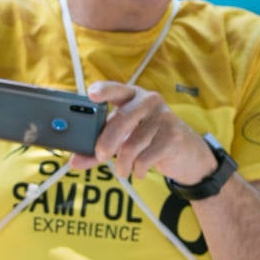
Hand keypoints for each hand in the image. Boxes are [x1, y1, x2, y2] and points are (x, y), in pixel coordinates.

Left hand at [74, 80, 215, 181]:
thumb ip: (97, 148)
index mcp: (132, 96)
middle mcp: (148, 101)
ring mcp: (163, 117)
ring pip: (131, 145)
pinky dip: (138, 170)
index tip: (92, 95)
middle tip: (101, 156)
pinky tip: (140, 170)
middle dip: (106, 143)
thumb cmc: (147, 140)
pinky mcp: (172, 136)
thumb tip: (74, 162)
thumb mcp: (122, 139)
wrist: (185, 152)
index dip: (103, 91)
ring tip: (124, 170)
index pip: (116, 89)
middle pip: (121, 120)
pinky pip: (145, 158)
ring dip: (123, 164)